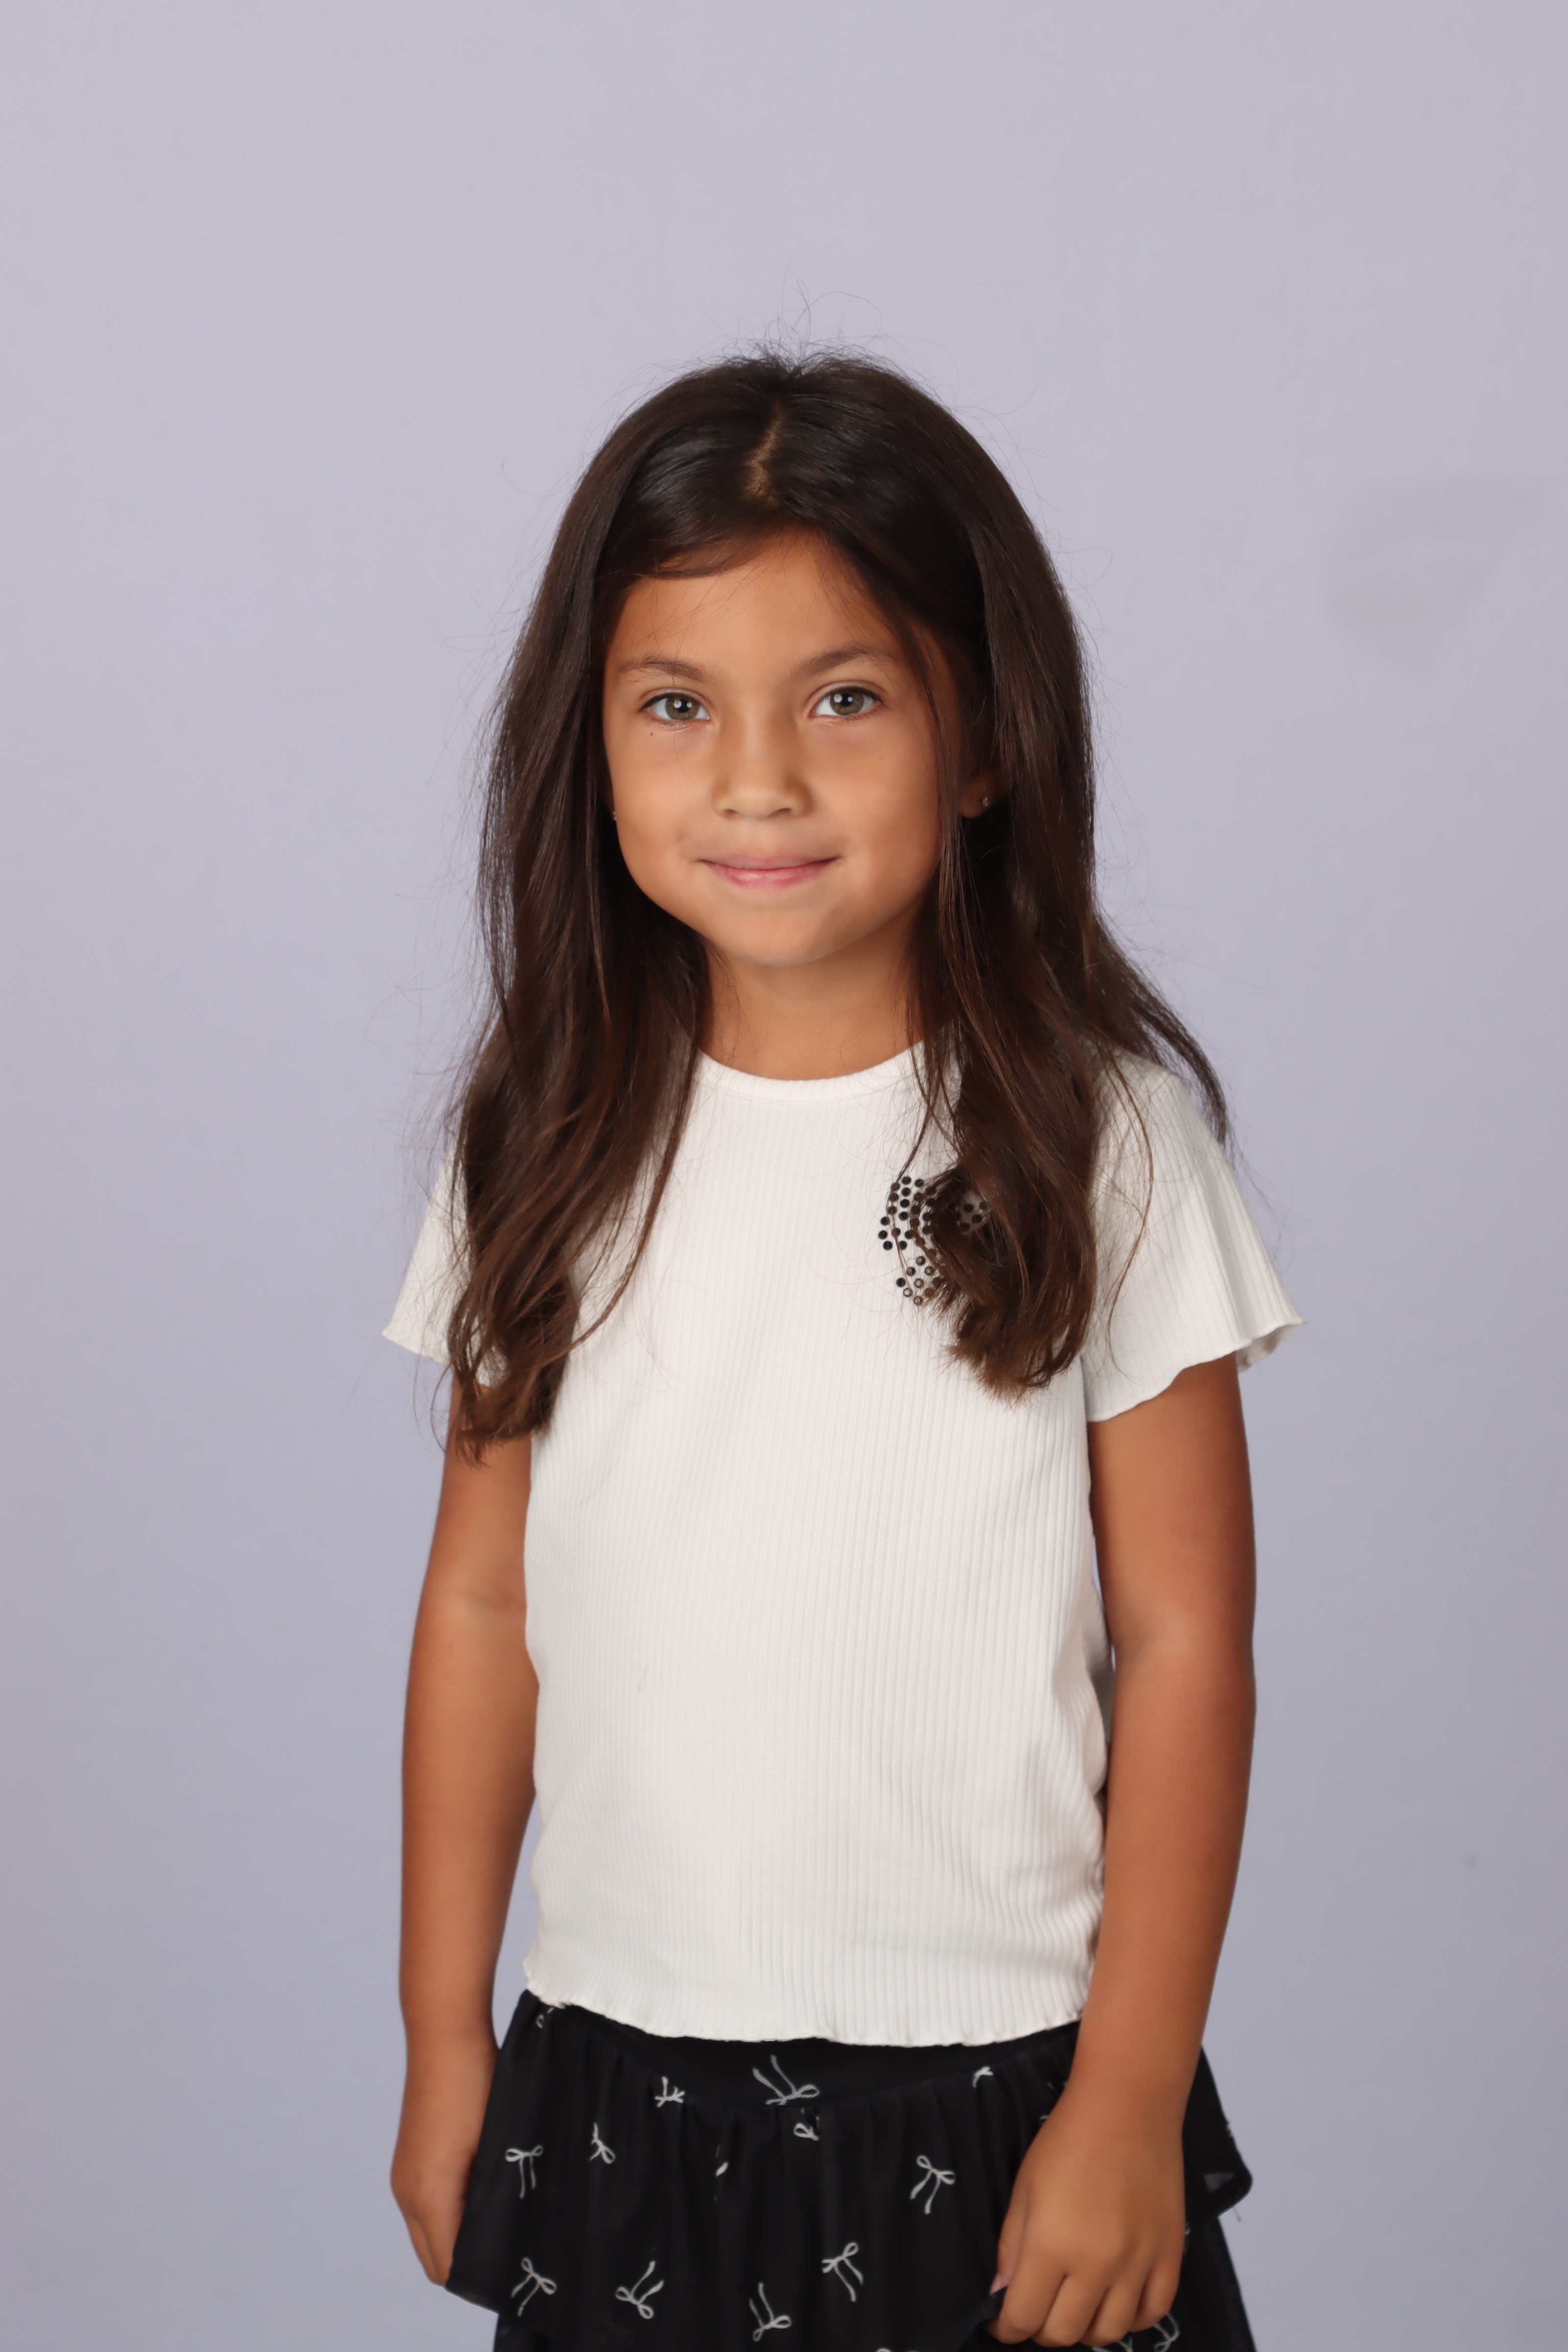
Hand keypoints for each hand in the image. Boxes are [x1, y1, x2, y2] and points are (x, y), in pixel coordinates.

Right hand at [391, 2027, 497, 2282]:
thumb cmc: (476, 2084)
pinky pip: (425, 2208)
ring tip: (503, 2215)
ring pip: (429, 2233)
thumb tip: (509, 2236)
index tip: (516, 2264)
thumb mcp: (495, 2146)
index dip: (482, 2275)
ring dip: (459, 2234)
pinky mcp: (408, 2161)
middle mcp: (406, 2194)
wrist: (444, 2034)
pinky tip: (483, 2188)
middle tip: (513, 2244)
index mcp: (427, 2197)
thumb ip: (495, 2198)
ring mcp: (403, 2177)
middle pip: (434, 2258)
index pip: (448, 2268)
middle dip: (469, 2261)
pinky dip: (449, 2212)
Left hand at [986, 2082, 1185, 2345]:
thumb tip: (1001, 2296)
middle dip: (1041, 2330)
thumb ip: (1011, 2247)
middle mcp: (1097, 2264)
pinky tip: (1114, 2302)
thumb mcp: (1025, 2188)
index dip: (1006, 2328)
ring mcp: (1138, 2263)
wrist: (1128, 2106)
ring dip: (1084, 2330)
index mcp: (1052, 2245)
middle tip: (1036, 2309)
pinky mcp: (1170, 2255)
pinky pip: (1152, 2314)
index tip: (1001, 2323)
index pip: (1023, 2317)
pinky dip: (1130, 2319)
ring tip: (1074, 2307)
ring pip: (1108, 2333)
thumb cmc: (1068, 2140)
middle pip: (1064, 2333)